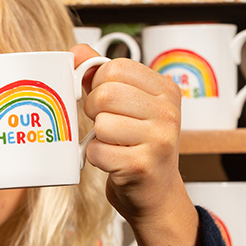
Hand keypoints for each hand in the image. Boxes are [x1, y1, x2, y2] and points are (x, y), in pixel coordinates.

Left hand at [78, 43, 184, 222]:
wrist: (155, 194)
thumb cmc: (139, 146)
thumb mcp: (129, 105)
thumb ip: (102, 75)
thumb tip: (77, 51)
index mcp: (165, 90)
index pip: (115, 67)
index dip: (98, 83)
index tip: (105, 100)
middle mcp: (168, 112)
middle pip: (106, 93)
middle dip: (93, 109)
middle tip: (104, 123)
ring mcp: (159, 140)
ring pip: (101, 123)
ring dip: (96, 136)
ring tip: (113, 143)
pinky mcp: (142, 166)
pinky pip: (98, 151)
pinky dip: (95, 157)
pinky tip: (112, 160)